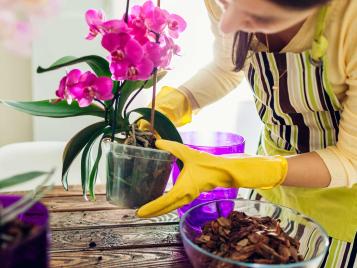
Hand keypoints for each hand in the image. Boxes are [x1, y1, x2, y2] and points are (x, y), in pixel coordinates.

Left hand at [137, 139, 287, 217]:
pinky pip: (175, 203)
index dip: (150, 208)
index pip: (163, 202)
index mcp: (182, 190)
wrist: (224, 171)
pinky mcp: (190, 195)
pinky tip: (162, 202)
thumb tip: (157, 142)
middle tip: (138, 214)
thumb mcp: (187, 153)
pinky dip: (166, 206)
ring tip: (147, 211)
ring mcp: (188, 197)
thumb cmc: (208, 163)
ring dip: (159, 210)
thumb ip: (172, 147)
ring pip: (170, 208)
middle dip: (152, 212)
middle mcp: (184, 197)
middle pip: (165, 209)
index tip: (139, 212)